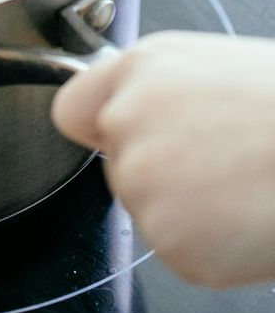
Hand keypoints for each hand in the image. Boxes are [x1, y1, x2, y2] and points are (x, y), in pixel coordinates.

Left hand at [51, 31, 274, 286]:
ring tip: (238, 183)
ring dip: (183, 207)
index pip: (72, 109)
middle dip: (157, 166)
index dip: (97, 125)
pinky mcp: (170, 239)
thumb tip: (117, 108)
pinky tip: (242, 215)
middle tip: (217, 158)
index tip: (114, 134)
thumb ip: (149, 84)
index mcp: (139, 70)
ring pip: (146, 207)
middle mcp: (128, 120)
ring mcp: (143, 182)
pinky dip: (208, 245)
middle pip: (117, 162)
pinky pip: (176, 248)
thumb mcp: (207, 64)